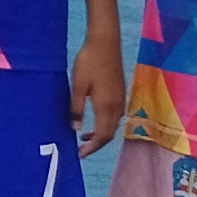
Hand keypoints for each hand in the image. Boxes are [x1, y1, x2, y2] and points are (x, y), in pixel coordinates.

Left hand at [71, 29, 125, 153]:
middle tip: (81, 149)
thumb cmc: (89, 61)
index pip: (102, 136)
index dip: (92, 148)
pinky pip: (115, 115)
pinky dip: (105, 123)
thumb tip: (76, 129)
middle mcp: (117, 105)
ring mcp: (120, 98)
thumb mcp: (77, 85)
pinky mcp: (120, 91)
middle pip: (109, 133)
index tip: (80, 154)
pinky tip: (95, 119)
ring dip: (101, 134)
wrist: (105, 41)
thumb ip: (76, 108)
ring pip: (113, 124)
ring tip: (85, 136)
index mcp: (106, 106)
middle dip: (97, 144)